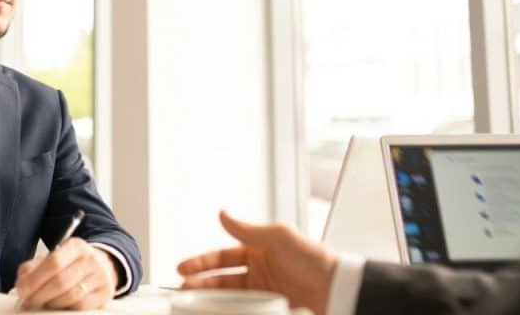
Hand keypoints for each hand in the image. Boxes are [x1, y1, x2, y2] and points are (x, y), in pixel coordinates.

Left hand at [15, 238, 118, 309]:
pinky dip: (66, 308)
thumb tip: (22, 284)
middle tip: (28, 302)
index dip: (35, 279)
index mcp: (75, 246)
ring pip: (71, 295)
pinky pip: (82, 306)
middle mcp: (90, 259)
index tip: (22, 290)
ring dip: (52, 303)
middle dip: (39, 295)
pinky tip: (59, 305)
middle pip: (61, 281)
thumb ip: (34, 267)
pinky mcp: (105, 293)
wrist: (102, 266)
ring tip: (43, 303)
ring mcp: (100, 277)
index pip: (54, 262)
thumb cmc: (72, 264)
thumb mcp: (54, 257)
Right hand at [177, 211, 337, 314]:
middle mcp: (258, 272)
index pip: (222, 257)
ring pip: (229, 297)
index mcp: (258, 251)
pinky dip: (229, 310)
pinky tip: (217, 311)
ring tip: (193, 304)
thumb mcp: (278, 237)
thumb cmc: (313, 259)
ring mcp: (263, 292)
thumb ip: (247, 229)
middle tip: (182, 289)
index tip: (182, 268)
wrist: (337, 289)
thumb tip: (223, 214)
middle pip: (221, 279)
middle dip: (199, 284)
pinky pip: (244, 310)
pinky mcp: (270, 309)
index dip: (201, 262)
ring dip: (210, 299)